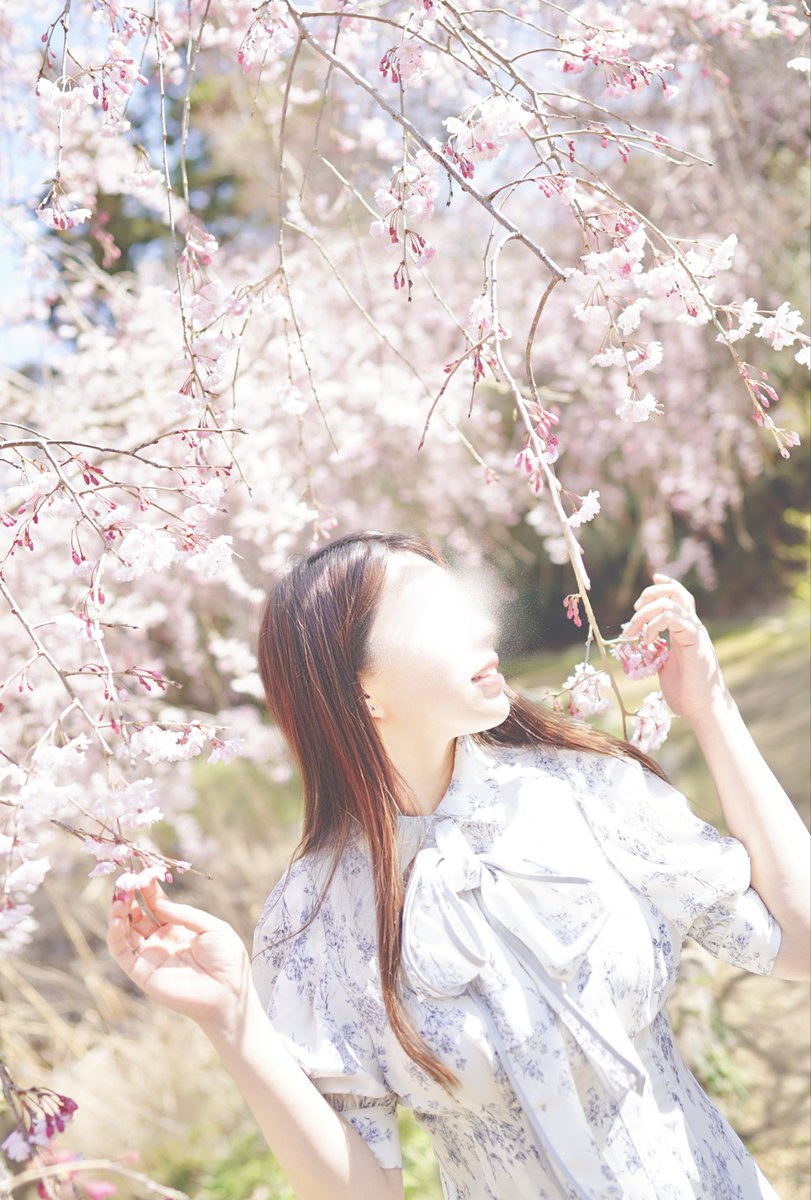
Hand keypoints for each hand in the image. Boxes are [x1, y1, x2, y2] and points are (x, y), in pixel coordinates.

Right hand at [106, 878, 253, 1031]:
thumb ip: (184, 914)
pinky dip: (115, 935)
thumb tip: (159, 902)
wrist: (228, 993)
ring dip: (118, 913)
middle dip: (130, 896)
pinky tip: (117, 919)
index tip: (141, 870)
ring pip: (124, 931)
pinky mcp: (141, 972)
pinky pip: (121, 952)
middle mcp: (161, 940)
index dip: (148, 888)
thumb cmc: (227, 960)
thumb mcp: (212, 927)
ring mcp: (150, 956)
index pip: (156, 904)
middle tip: (125, 880)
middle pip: (137, 914)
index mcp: (178, 928)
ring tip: (119, 897)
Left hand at [624, 573, 727, 723]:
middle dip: (650, 594)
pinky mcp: (695, 639)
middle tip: (634, 611)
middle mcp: (692, 627)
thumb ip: (657, 652)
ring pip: (670, 602)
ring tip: (634, 633)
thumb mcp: (665, 667)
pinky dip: (654, 624)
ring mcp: (695, 631)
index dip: (664, 586)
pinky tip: (648, 641)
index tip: (650, 583)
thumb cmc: (685, 692)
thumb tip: (644, 647)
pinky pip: (672, 617)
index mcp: (685, 631)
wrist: (703, 708)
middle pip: (676, 592)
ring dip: (645, 613)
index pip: (678, 597)